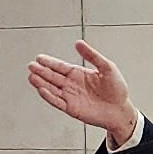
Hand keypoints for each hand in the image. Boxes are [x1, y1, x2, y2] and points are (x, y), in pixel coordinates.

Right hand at [26, 40, 141, 148]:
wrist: (121, 109)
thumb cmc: (117, 90)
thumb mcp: (107, 67)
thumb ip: (92, 55)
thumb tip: (79, 43)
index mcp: (79, 74)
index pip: (60, 66)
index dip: (50, 62)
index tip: (40, 58)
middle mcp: (72, 85)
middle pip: (53, 76)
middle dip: (42, 71)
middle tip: (31, 65)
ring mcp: (71, 97)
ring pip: (52, 88)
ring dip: (41, 83)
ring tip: (32, 76)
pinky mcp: (71, 108)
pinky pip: (57, 102)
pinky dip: (48, 96)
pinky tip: (42, 89)